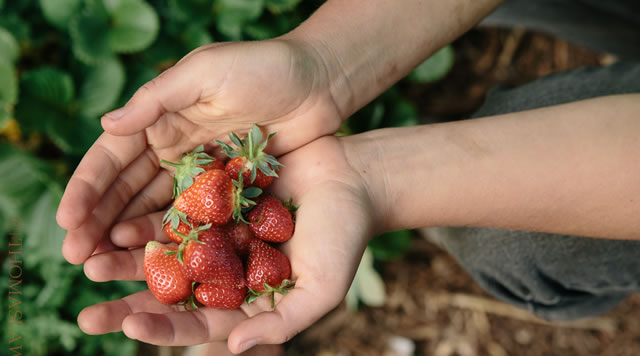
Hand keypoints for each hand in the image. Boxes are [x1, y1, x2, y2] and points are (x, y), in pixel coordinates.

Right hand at [56, 38, 343, 263]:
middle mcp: (174, 147)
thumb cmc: (263, 67)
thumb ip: (158, 99)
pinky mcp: (229, 191)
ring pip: (156, 208)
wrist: (318, 84)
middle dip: (99, 221)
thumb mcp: (207, 72)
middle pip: (127, 190)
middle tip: (74, 256)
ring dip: (128, 237)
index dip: (88, 188)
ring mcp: (201, 172)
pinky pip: (196, 218)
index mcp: (161, 117)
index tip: (67, 221)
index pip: (113, 157)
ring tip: (101, 266)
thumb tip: (106, 125)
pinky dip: (173, 238)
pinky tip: (154, 261)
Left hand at [76, 136, 378, 352]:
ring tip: (91, 268)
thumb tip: (233, 347)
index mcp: (248, 298)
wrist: (354, 180)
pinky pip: (177, 210)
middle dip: (131, 306)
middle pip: (173, 294)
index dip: (166, 329)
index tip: (133, 328)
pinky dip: (150, 219)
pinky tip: (120, 223)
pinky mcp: (217, 199)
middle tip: (88, 316)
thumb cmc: (345, 238)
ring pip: (167, 253)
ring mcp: (219, 233)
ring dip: (129, 263)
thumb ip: (281, 321)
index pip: (201, 322)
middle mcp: (227, 268)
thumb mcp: (321, 288)